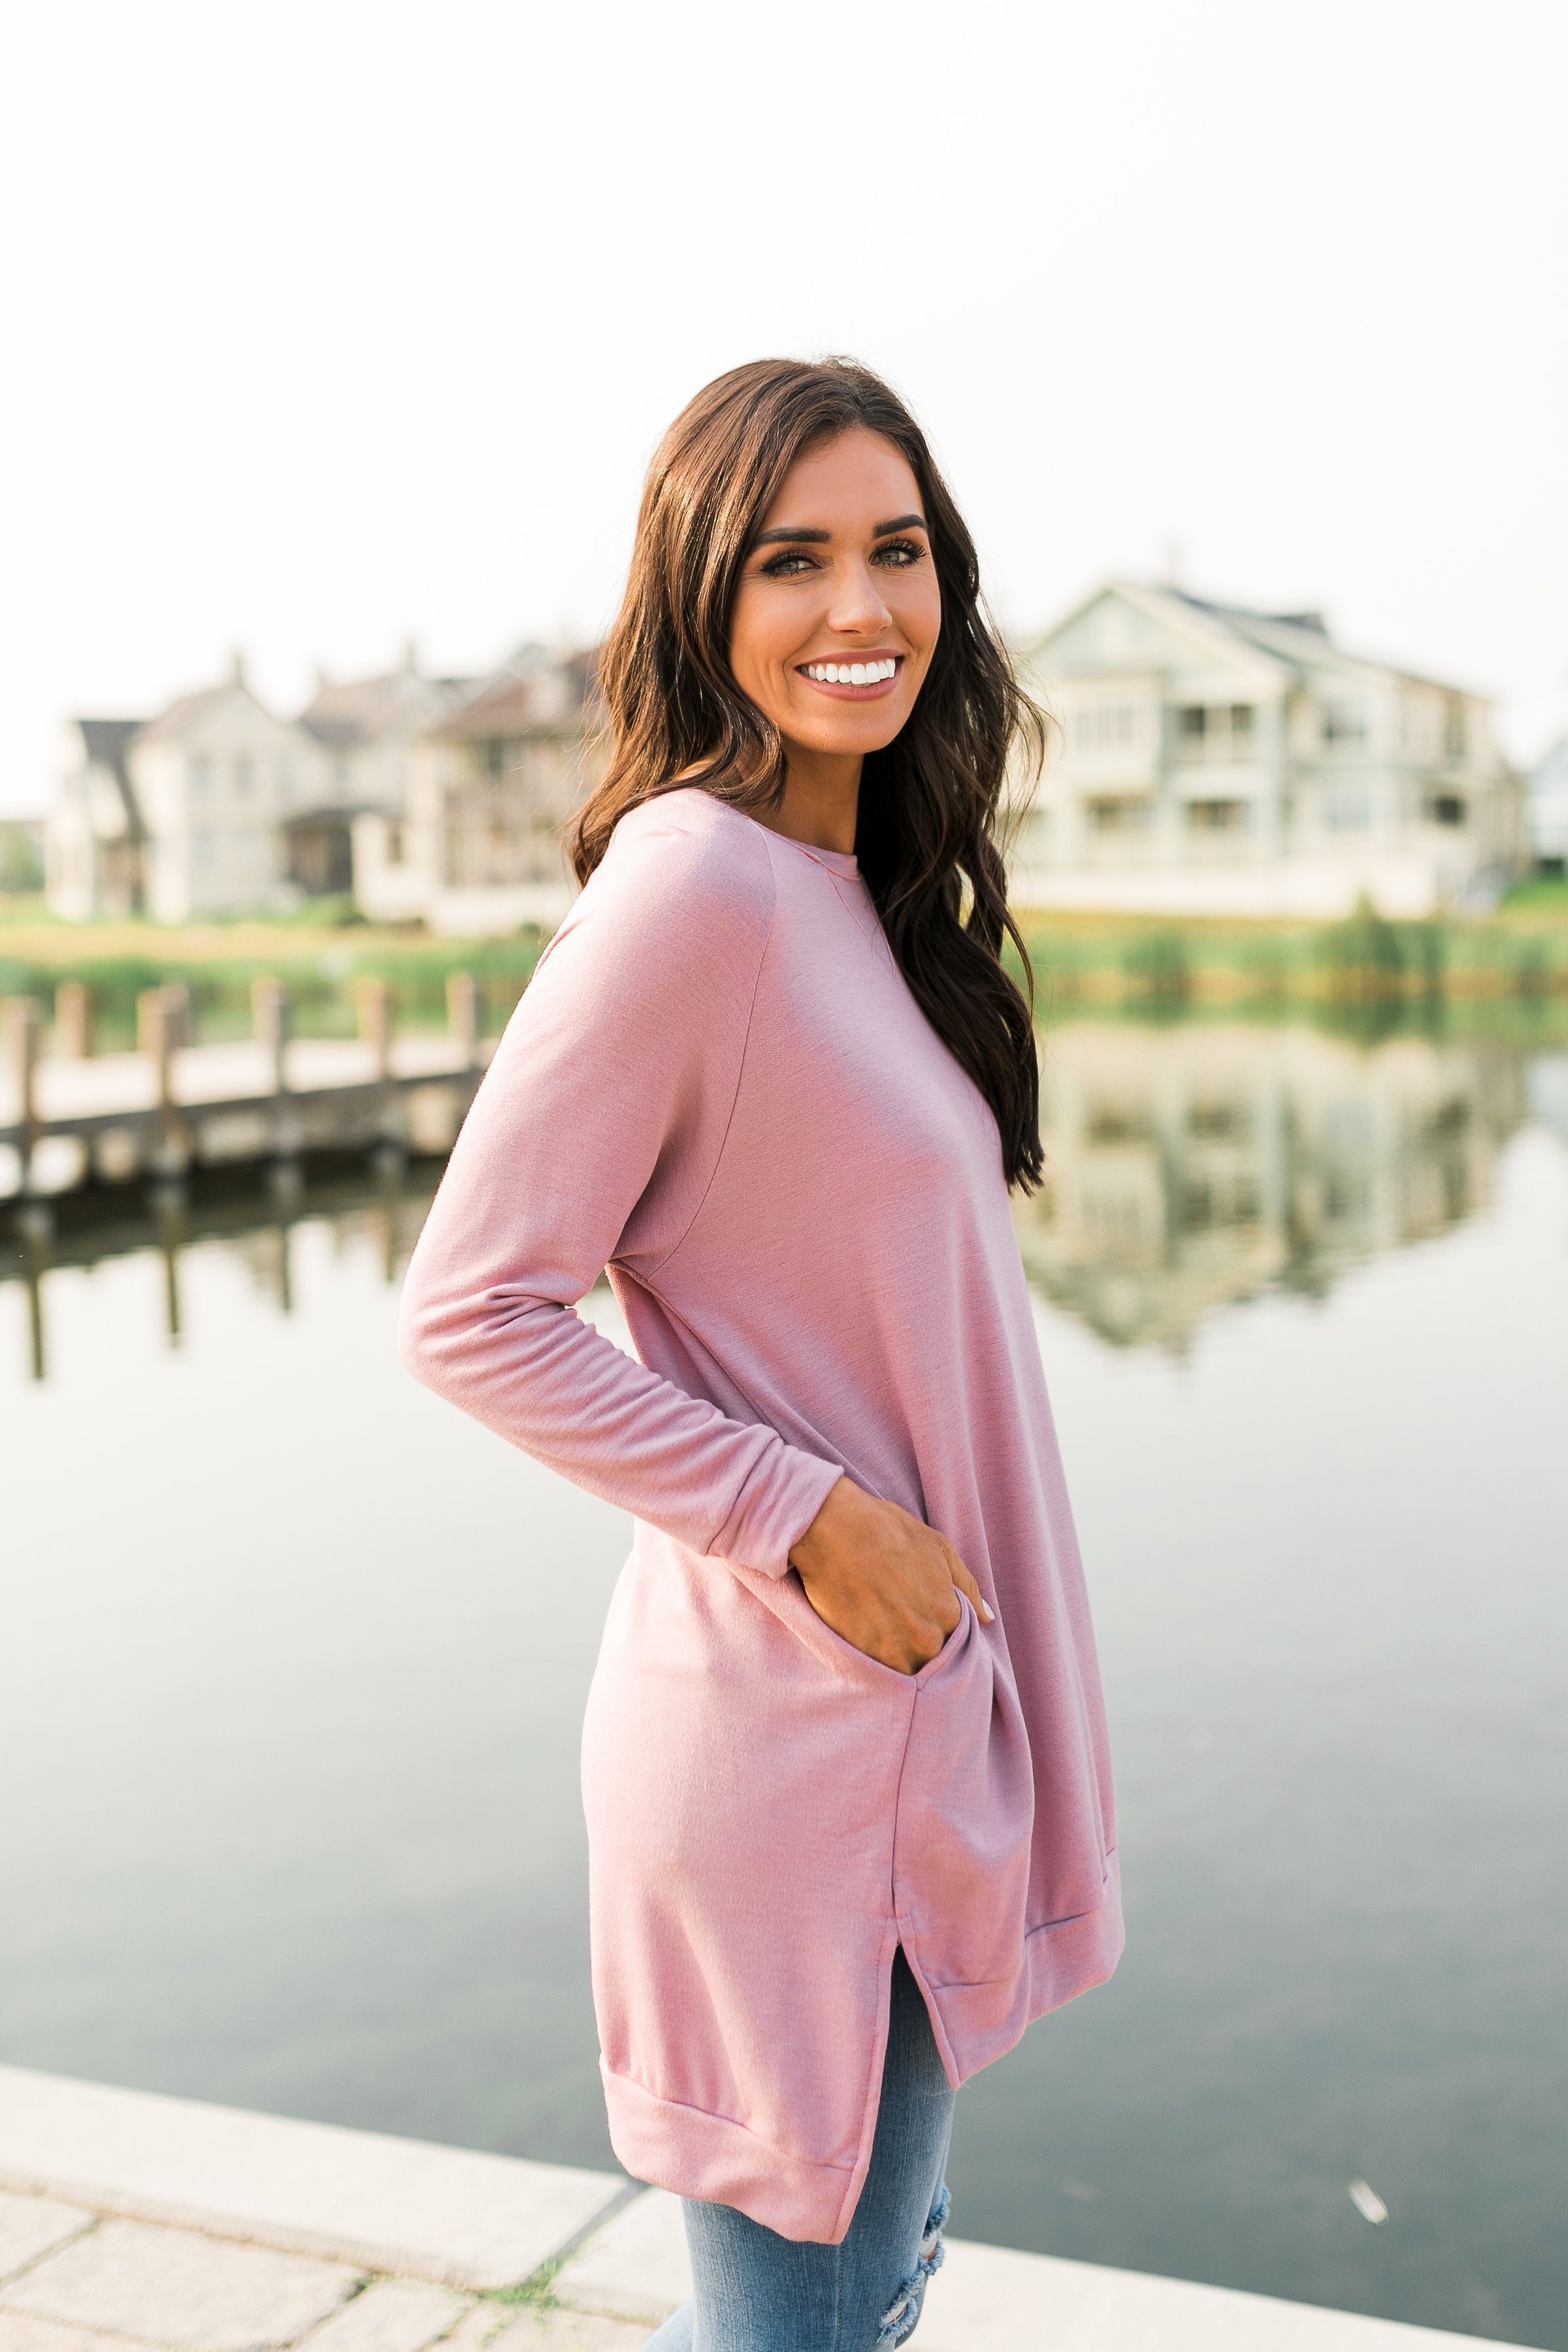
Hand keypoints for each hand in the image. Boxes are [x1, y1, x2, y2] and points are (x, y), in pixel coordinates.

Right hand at [788, 1477, 992, 1675]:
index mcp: (949, 1614)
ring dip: (897, 1653)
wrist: (834, 1530)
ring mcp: (895, 1652)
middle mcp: (927, 1640)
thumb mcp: (940, 1548)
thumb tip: (989, 1619)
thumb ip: (969, 1588)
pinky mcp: (864, 1658)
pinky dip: (873, 1657)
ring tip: (878, 1623)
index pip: (955, 1638)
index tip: (918, 1610)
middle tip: (895, 1615)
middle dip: (918, 1641)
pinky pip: (878, 1671)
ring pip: (905, 1667)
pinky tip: (863, 1628)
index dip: (936, 1624)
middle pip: (930, 1656)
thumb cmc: (888, 1531)